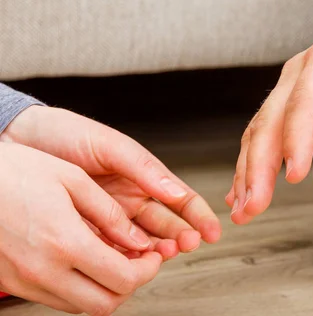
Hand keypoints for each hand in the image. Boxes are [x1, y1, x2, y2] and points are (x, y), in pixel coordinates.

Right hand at [0, 142, 161, 313]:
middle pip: (105, 303)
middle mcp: (45, 271)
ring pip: (81, 307)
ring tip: (115, 260)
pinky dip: (80, 288)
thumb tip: (138, 239)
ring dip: (106, 289)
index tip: (154, 255)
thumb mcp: (71, 179)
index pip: (123, 278)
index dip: (148, 270)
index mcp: (65, 242)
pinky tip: (86, 263)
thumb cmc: (13, 172)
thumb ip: (110, 213)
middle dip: (132, 284)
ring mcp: (26, 282)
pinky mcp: (13, 283)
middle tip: (140, 262)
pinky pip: (57, 299)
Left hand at [1, 106, 221, 253]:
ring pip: (140, 242)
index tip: (212, 232)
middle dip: (180, 237)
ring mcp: (110, 217)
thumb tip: (175, 191)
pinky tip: (128, 260)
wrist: (19, 141)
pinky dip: (121, 257)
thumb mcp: (109, 145)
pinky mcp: (86, 230)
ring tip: (160, 254)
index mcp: (144, 177)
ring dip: (154, 250)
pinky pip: (108, 249)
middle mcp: (131, 200)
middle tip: (186, 245)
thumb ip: (143, 168)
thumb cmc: (66, 134)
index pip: (180, 200)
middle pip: (165, 226)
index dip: (199, 216)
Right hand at [226, 3, 312, 223]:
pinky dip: (252, 166)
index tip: (294, 176)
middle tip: (252, 207)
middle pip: (271, 119)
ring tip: (243, 212)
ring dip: (248, 172)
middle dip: (258, 164)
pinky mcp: (289, 109)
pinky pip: (264, 138)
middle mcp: (299, 72)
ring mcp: (289, 90)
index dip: (297, 136)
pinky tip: (241, 194)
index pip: (306, 99)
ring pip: (259, 131)